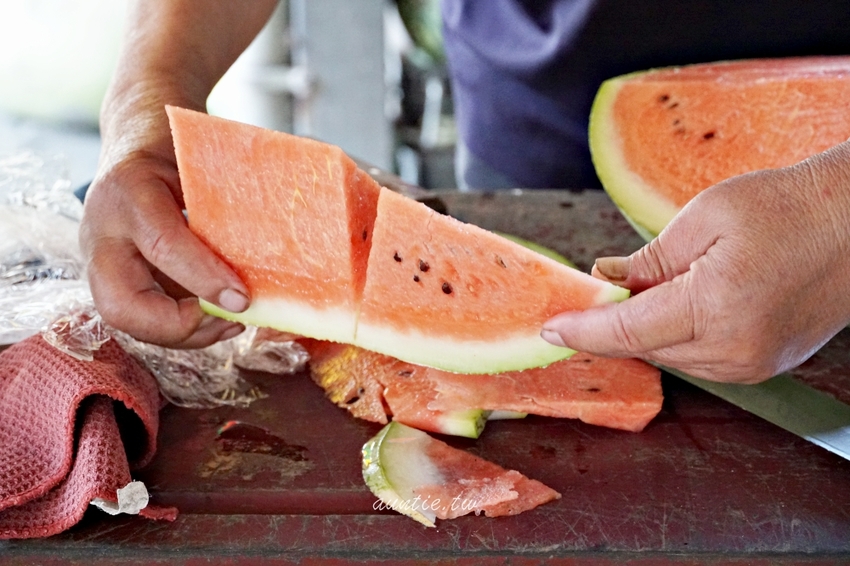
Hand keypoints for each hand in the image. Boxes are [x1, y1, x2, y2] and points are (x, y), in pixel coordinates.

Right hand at [80, 100, 249, 347]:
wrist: (138, 139)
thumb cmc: (180, 149)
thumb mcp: (203, 165)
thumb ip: (223, 208)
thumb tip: (269, 259)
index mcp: (130, 191)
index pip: (163, 244)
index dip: (204, 277)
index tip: (242, 298)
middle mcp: (103, 233)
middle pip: (122, 305)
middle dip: (178, 327)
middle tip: (229, 319)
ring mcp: (99, 261)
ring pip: (128, 320)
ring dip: (184, 334)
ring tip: (231, 323)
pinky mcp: (110, 279)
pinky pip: (141, 317)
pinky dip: (181, 328)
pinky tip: (218, 319)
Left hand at [542, 142, 849, 382]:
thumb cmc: (789, 207)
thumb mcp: (705, 217)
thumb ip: (650, 259)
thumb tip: (609, 282)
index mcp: (715, 310)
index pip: (626, 332)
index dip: (582, 331)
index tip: (548, 330)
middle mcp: (734, 350)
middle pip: (645, 346)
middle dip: (613, 323)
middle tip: (595, 290)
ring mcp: (752, 364)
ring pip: (670, 355)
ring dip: (647, 328)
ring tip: (655, 284)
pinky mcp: (763, 365)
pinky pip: (699, 357)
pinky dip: (676, 333)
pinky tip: (681, 300)